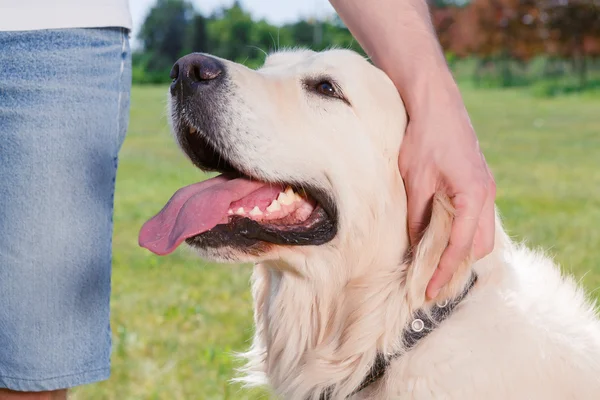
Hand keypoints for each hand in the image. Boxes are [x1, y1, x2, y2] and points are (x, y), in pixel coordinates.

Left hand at [398, 95, 495, 298]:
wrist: (434, 101)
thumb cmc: (423, 137)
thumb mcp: (414, 180)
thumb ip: (418, 217)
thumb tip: (416, 247)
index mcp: (475, 195)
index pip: (461, 246)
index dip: (444, 271)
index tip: (428, 291)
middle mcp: (487, 194)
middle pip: (479, 245)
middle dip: (458, 266)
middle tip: (431, 283)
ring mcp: (485, 187)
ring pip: (480, 232)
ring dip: (460, 250)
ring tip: (433, 265)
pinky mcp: (477, 181)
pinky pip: (475, 217)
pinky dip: (461, 232)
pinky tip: (439, 238)